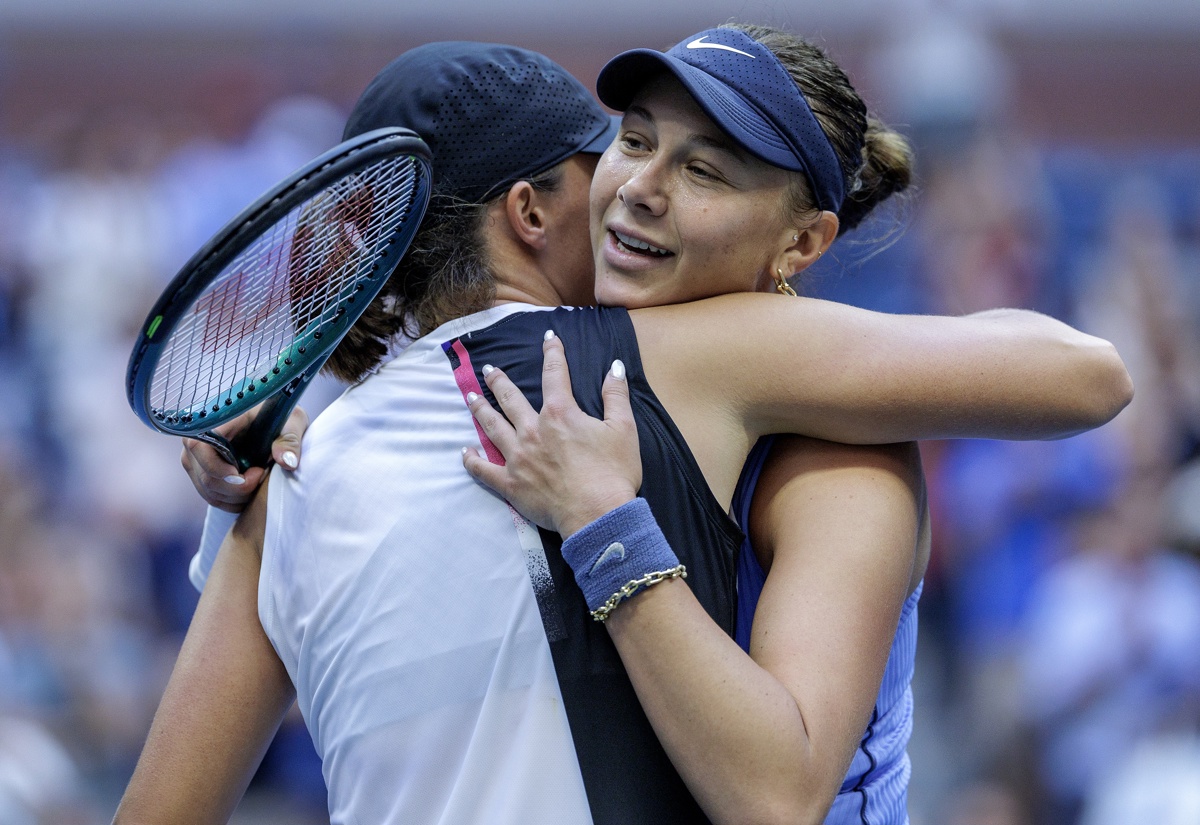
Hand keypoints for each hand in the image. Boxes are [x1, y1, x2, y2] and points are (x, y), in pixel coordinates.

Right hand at [180, 406, 309, 511]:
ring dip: (238, 496)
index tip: (249, 474)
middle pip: (206, 477)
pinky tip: (252, 491)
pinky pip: (212, 497)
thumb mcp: (291, 422)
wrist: (274, 423)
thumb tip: (287, 462)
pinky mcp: (202, 473)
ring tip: (259, 480)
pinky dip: (233, 501)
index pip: (199, 447)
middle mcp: (198, 439)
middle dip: (238, 487)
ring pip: (209, 491)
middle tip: (262, 474)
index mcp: (215, 421)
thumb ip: (289, 440)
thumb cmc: (280, 418)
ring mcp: (196, 459)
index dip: (220, 468)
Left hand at [462, 332, 641, 536]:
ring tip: (470, 398)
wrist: (597, 515)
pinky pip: (484, 470)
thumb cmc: (613, 473)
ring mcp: (518, 458)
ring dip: (480, 410)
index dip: (553, 354)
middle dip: (499, 381)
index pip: (555, 375)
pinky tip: (466, 452)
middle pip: (510, 399)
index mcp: (560, 415)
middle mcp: (533, 431)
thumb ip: (616, 395)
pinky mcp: (510, 484)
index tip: (549, 340)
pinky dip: (472, 460)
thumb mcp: (623, 429)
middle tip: (489, 370)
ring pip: (492, 427)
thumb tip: (614, 367)